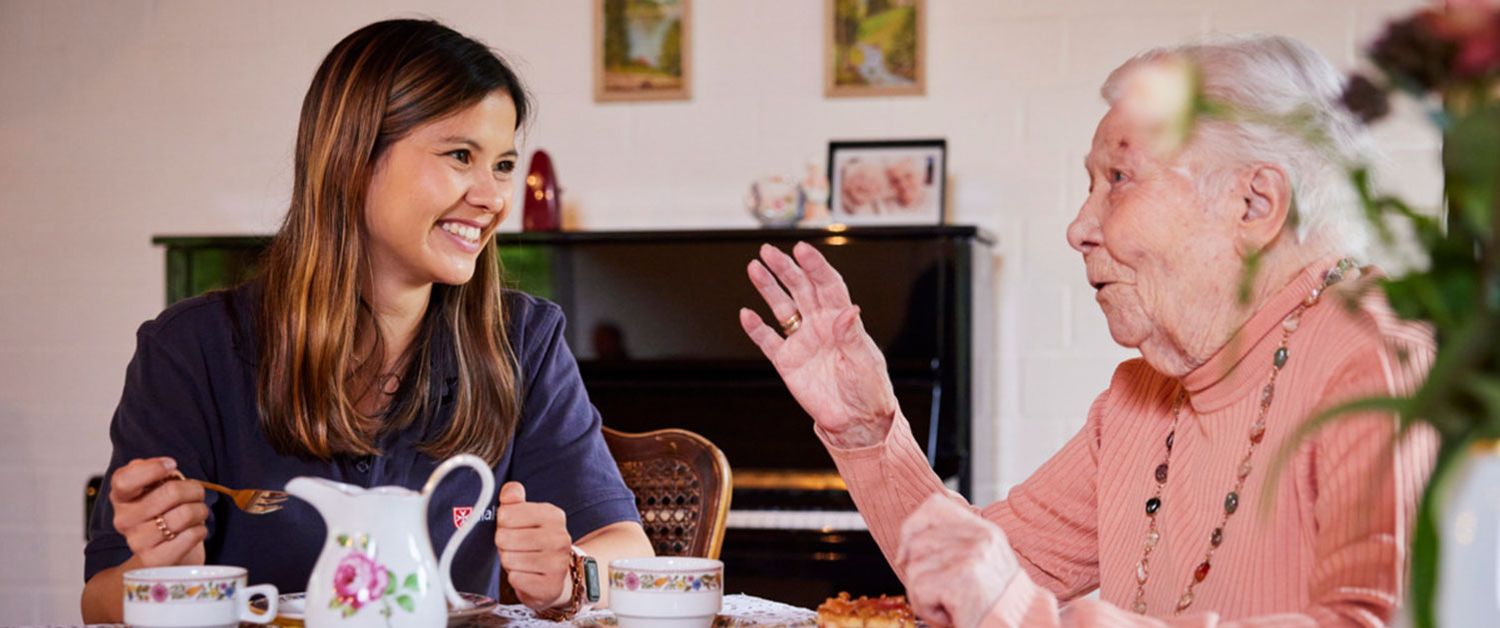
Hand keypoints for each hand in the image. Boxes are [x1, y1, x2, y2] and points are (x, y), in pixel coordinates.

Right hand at [109, 457, 207, 566]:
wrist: (165, 553)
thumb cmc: (164, 512)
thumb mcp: (156, 487)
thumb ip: (155, 472)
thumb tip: (166, 466)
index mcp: (121, 497)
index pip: (125, 480)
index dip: (152, 468)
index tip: (171, 465)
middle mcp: (123, 519)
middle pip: (171, 492)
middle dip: (194, 489)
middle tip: (196, 494)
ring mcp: (137, 541)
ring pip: (185, 514)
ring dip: (200, 510)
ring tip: (197, 513)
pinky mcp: (154, 560)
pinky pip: (191, 535)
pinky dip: (201, 530)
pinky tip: (194, 530)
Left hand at [494, 481, 572, 610]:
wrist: (555, 576)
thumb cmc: (534, 543)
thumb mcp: (525, 516)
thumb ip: (513, 499)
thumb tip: (510, 491)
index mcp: (554, 515)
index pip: (506, 514)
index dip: (502, 523)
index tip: (512, 527)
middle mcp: (560, 538)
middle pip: (504, 538)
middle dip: (503, 545)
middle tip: (515, 547)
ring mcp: (558, 563)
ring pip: (508, 559)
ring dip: (508, 562)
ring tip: (521, 561)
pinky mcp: (551, 586)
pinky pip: (515, 579)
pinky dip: (515, 578)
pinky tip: (526, 575)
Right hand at [739, 242, 899, 447]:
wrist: (855, 423)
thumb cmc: (869, 391)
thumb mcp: (865, 363)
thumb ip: (852, 337)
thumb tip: (849, 310)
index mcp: (842, 321)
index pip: (828, 285)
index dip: (815, 266)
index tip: (801, 249)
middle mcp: (820, 325)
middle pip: (801, 289)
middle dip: (786, 268)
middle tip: (768, 250)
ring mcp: (803, 342)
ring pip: (782, 307)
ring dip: (769, 288)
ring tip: (754, 267)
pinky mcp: (788, 362)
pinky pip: (768, 341)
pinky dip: (756, 328)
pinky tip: (746, 313)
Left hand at [896, 494, 1018, 627]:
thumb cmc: (993, 607)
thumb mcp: (978, 566)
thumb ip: (952, 546)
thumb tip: (908, 543)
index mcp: (985, 530)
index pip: (935, 505)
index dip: (912, 527)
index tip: (906, 554)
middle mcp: (981, 537)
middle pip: (917, 542)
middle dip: (917, 573)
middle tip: (942, 595)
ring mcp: (972, 555)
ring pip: (914, 567)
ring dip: (923, 595)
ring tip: (951, 606)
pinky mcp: (962, 577)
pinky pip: (919, 589)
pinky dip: (927, 610)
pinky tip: (952, 615)